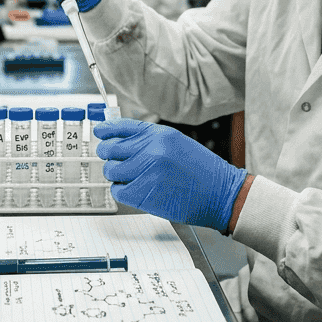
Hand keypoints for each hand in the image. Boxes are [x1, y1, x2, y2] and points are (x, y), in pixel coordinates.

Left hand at [94, 119, 248, 231]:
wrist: (221, 194)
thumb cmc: (202, 171)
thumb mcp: (178, 144)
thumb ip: (151, 140)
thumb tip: (122, 141)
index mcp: (159, 135)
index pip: (122, 126)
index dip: (106, 130)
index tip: (100, 132)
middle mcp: (151, 149)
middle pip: (110, 149)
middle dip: (109, 155)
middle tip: (115, 161)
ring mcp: (146, 171)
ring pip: (111, 170)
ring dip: (117, 175)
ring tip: (132, 178)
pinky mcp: (144, 194)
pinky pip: (118, 190)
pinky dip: (123, 190)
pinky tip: (136, 190)